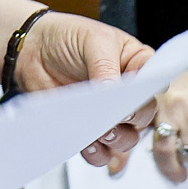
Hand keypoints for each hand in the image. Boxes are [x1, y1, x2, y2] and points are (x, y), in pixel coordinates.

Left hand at [13, 11, 156, 171]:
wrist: (32, 50)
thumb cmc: (68, 36)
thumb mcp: (93, 41)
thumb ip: (106, 68)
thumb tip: (113, 93)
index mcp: (137, 64)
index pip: (155, 83)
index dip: (148, 93)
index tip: (134, 98)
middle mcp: (127, 93)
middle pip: (145, 116)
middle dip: (131, 119)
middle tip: (115, 114)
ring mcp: (108, 112)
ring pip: (127, 139)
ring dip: (116, 139)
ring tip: (100, 131)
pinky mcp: (88, 128)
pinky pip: (101, 151)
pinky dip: (97, 152)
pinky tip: (87, 144)